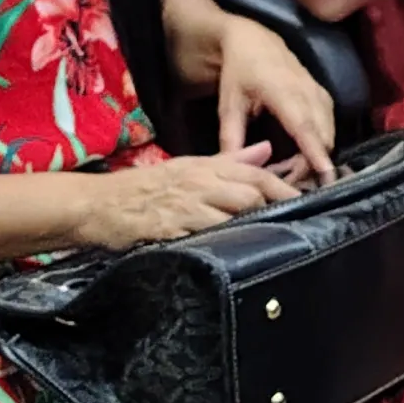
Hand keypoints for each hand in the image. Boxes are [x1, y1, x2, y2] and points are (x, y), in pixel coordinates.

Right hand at [80, 148, 298, 246]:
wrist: (96, 205)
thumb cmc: (142, 189)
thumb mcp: (187, 167)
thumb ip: (229, 162)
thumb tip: (266, 152)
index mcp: (204, 167)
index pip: (254, 173)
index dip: (283, 187)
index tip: (306, 200)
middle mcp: (199, 183)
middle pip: (251, 191)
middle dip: (277, 206)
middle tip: (299, 222)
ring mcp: (186, 207)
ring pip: (234, 212)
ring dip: (256, 224)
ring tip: (276, 237)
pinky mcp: (172, 230)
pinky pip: (207, 235)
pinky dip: (226, 240)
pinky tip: (239, 251)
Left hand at [208, 16, 335, 182]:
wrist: (252, 39)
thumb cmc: (238, 72)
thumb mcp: (229, 104)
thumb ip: (231, 138)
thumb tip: (234, 171)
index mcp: (281, 90)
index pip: (304, 125)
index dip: (315, 152)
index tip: (326, 175)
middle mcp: (307, 90)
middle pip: (322, 135)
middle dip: (311, 165)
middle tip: (289, 186)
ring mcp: (319, 91)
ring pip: (329, 132)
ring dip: (316, 156)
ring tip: (292, 174)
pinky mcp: (324, 96)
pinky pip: (330, 125)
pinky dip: (321, 144)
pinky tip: (303, 157)